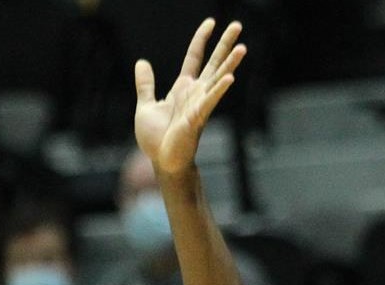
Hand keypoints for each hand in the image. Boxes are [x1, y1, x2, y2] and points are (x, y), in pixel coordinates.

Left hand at [133, 18, 244, 176]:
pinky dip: (219, 88)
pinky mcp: (197, 117)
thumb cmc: (156, 139)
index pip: (195, 57)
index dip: (202, 39)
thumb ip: (145, 84)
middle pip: (213, 62)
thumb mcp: (146, 106)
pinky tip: (230, 76)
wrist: (162, 162)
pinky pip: (210, 100)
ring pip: (217, 78)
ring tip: (242, 47)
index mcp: (183, 88)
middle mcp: (195, 93)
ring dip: (230, 63)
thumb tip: (142, 62)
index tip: (211, 22)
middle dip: (225, 44)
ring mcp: (199, 104)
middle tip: (238, 25)